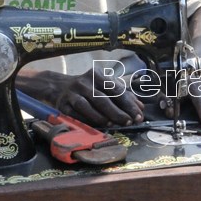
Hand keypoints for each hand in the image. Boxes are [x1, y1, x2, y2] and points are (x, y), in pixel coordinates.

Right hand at [25, 66, 144, 127]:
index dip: (129, 103)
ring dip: (101, 116)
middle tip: (128, 122)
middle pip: (102, 98)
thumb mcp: (105, 87)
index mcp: (97, 75)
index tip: (138, 115)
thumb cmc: (89, 88)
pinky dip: (87, 121)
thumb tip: (140, 108)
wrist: (59, 87)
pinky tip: (96, 126)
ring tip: (113, 124)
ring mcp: (72, 93)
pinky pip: (75, 114)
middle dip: (117, 112)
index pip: (116, 89)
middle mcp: (84, 82)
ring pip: (87, 106)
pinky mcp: (63, 104)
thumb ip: (123, 96)